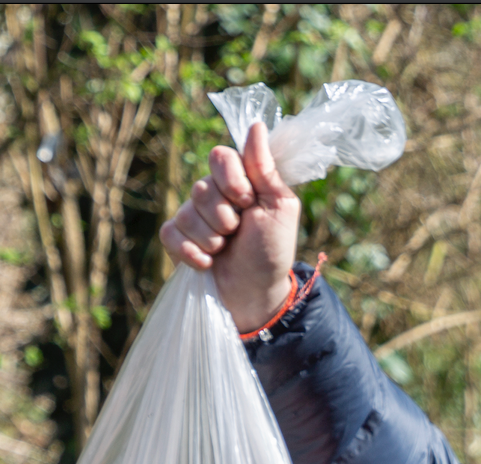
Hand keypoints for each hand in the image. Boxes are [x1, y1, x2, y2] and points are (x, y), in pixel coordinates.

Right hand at [159, 122, 299, 332]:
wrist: (258, 291)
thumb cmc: (272, 250)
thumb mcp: (279, 208)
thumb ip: (266, 169)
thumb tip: (257, 125)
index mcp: (237, 180)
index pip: (220, 156)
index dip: (232, 181)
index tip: (249, 203)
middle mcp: (212, 193)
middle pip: (201, 187)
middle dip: (225, 217)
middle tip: (239, 232)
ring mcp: (192, 216)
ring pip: (187, 213)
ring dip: (213, 239)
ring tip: (227, 249)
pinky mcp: (177, 239)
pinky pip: (171, 234)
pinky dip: (192, 252)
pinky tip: (209, 262)